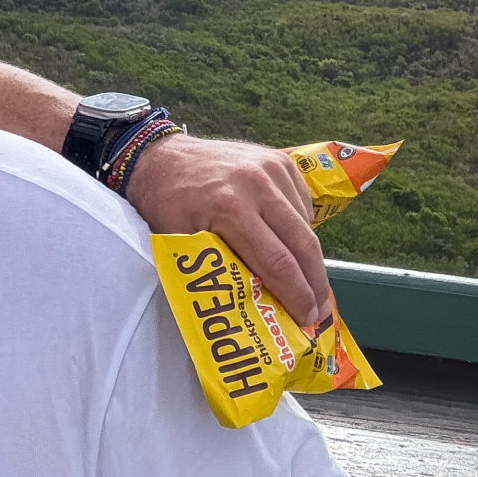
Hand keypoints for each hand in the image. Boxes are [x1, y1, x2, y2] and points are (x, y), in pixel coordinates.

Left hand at [124, 135, 329, 324]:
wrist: (159, 157)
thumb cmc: (165, 205)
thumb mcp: (180, 243)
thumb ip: (217, 272)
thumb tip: (253, 311)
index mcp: (229, 208)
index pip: (277, 263)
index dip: (296, 296)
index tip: (306, 319)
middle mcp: (256, 185)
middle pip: (303, 245)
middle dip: (316, 284)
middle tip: (319, 310)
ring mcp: (270, 168)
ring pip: (306, 225)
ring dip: (312, 258)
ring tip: (311, 285)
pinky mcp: (278, 159)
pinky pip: (302, 203)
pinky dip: (303, 228)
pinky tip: (294, 247)